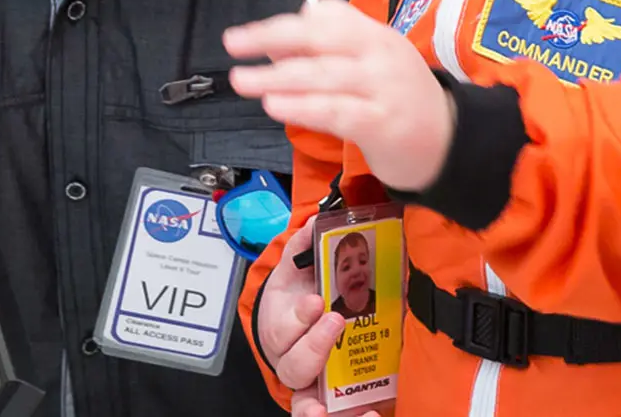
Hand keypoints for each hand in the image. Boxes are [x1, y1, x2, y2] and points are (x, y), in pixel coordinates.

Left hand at [223, 0, 456, 191]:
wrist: (450, 141)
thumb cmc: (401, 99)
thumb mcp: (374, 61)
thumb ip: (335, 45)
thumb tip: (285, 31)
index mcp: (376, 35)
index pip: (329, 16)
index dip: (285, 23)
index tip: (249, 35)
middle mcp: (380, 55)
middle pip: (321, 38)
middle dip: (272, 38)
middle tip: (233, 44)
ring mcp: (382, 89)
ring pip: (323, 76)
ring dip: (277, 76)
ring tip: (242, 80)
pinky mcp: (381, 124)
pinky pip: (335, 111)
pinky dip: (302, 106)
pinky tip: (275, 105)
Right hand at [253, 225, 347, 413]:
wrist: (295, 322)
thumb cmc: (298, 296)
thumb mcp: (298, 269)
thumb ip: (306, 244)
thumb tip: (316, 221)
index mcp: (283, 327)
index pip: (284, 328)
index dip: (299, 318)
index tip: (317, 301)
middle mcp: (292, 360)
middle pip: (295, 363)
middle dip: (315, 345)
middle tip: (337, 321)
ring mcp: (310, 385)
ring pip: (305, 402)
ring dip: (319, 403)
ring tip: (337, 404)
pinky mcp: (330, 401)